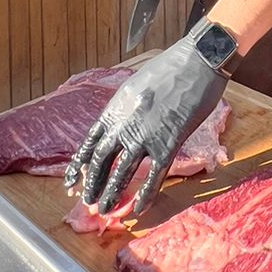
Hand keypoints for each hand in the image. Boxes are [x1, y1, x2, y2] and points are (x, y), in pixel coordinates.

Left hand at [64, 31, 225, 214]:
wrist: (198, 60)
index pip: (90, 141)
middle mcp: (125, 123)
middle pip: (101, 160)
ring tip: (105, 210)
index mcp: (115, 107)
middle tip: (88, 200)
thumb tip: (120, 126)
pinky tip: (139, 208)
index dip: (80, 163)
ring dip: (112, 193)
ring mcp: (146, 135)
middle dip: (93, 183)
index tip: (73, 179)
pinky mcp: (169, 143)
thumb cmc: (171, 66)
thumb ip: (125, 108)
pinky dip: (146, 194)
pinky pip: (155, 175)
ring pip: (122, 172)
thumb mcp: (136, 84)